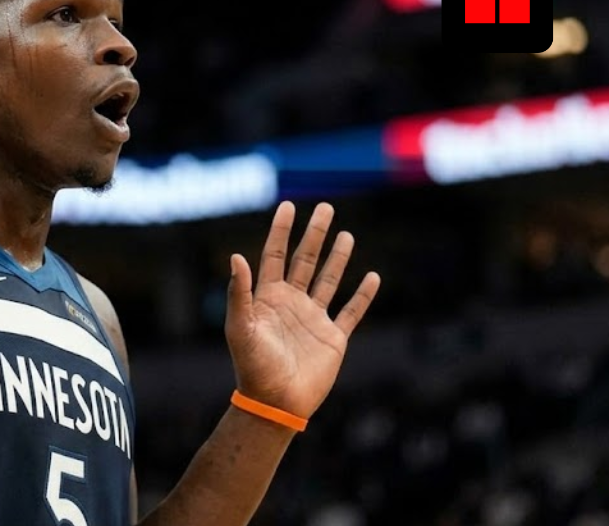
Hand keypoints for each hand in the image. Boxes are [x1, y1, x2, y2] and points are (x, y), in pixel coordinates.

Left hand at [225, 201, 380, 417]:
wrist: (275, 402)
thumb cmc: (252, 367)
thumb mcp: (240, 328)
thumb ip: (239, 293)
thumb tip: (236, 256)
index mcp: (267, 298)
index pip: (274, 255)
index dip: (281, 231)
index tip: (288, 206)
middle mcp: (291, 303)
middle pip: (305, 260)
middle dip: (314, 234)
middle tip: (325, 207)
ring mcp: (313, 319)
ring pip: (329, 280)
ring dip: (338, 257)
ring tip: (346, 234)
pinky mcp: (333, 338)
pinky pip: (351, 312)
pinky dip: (363, 295)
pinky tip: (373, 277)